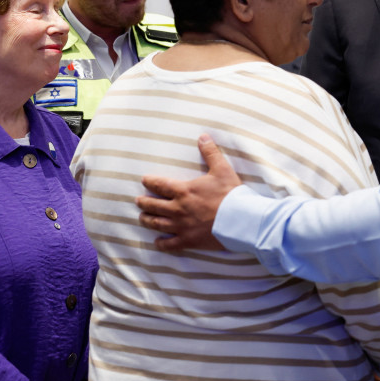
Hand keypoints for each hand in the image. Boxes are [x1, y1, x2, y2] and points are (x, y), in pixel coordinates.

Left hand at [136, 134, 241, 251]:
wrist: (240, 220)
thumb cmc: (231, 194)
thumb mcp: (222, 169)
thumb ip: (210, 152)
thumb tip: (202, 136)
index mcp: (184, 191)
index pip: (159, 185)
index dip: (149, 182)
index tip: (144, 180)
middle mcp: (177, 209)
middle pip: (153, 205)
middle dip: (143, 202)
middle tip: (139, 201)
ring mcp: (181, 226)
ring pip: (156, 224)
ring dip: (147, 220)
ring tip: (142, 218)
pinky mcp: (188, 241)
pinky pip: (169, 244)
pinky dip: (161, 243)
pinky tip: (157, 242)